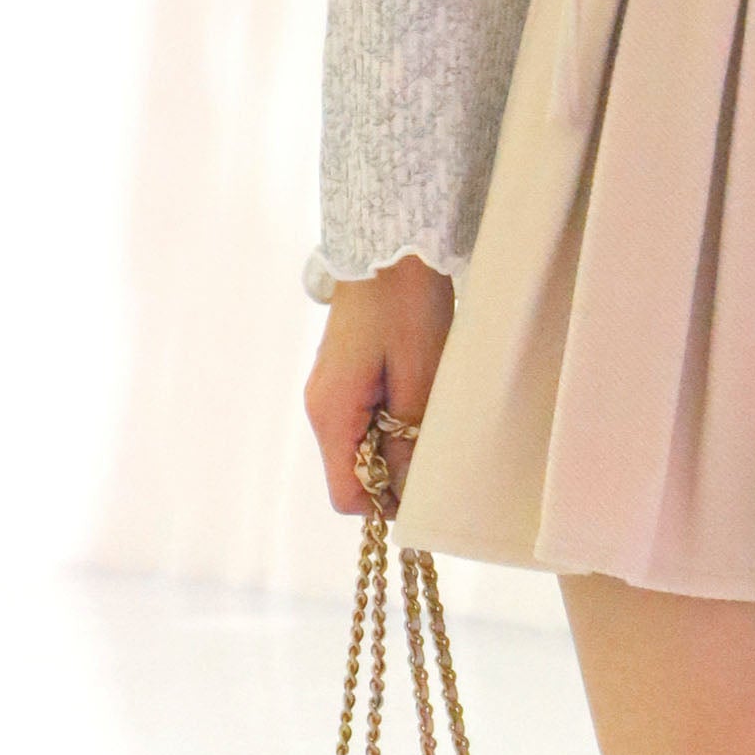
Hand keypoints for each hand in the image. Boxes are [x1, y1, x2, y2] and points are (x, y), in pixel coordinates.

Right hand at [304, 256, 454, 516]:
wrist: (390, 251)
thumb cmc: (407, 308)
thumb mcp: (418, 379)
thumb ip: (407, 439)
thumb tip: (403, 492)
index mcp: (332, 413)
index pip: (346, 496)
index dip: (384, 502)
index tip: (423, 486)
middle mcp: (321, 408)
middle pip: (351, 473)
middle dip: (392, 472)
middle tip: (433, 444)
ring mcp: (329, 392)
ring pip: (360, 448)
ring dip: (394, 444)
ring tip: (426, 412)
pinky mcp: (342, 379)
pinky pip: (363, 421)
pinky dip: (389, 422)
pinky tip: (415, 396)